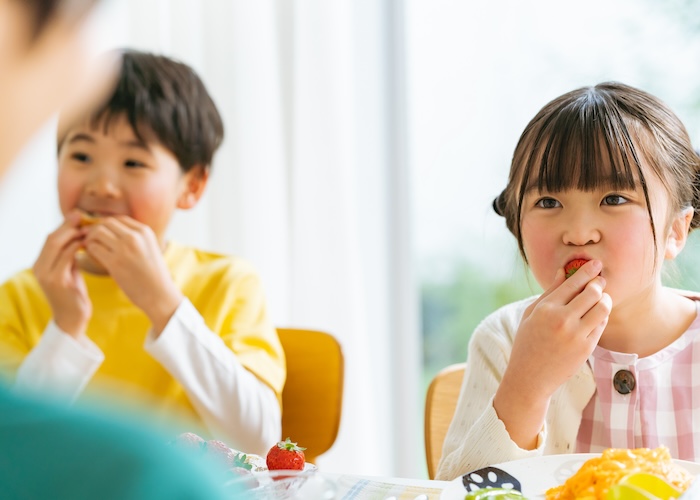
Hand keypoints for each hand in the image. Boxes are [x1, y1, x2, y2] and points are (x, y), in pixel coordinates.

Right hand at [32, 211, 91, 337]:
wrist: (72, 319)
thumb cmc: (73, 294)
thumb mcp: (69, 271)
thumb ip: (69, 256)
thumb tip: (78, 235)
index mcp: (40, 264)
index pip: (50, 238)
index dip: (64, 225)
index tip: (79, 215)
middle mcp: (39, 267)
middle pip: (51, 238)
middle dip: (68, 225)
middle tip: (83, 216)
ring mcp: (46, 274)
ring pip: (56, 244)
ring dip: (74, 234)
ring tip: (89, 229)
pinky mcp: (56, 281)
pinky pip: (66, 257)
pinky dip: (77, 247)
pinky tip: (89, 243)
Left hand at [82, 216, 182, 334]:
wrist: (160, 294)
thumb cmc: (154, 275)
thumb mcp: (150, 249)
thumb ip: (137, 238)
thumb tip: (114, 232)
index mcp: (145, 231)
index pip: (119, 219)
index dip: (107, 225)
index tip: (102, 234)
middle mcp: (135, 236)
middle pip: (106, 223)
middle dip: (95, 230)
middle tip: (92, 241)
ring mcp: (124, 249)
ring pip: (97, 233)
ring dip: (90, 240)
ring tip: (92, 250)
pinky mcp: (115, 262)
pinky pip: (93, 248)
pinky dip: (89, 251)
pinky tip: (94, 259)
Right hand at [494, 259, 611, 447]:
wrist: (530, 377)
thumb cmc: (527, 342)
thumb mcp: (531, 314)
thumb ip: (549, 292)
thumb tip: (563, 271)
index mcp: (545, 309)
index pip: (572, 282)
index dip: (587, 270)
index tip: (596, 263)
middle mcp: (561, 320)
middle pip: (592, 292)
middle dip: (599, 283)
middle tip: (601, 280)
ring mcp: (576, 335)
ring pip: (602, 307)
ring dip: (605, 299)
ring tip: (602, 298)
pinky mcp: (586, 348)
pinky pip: (601, 325)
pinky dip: (602, 316)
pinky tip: (597, 315)